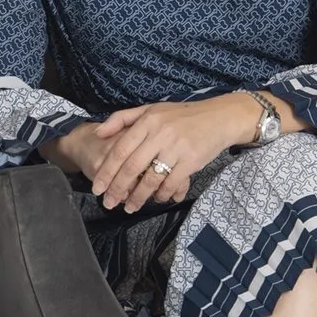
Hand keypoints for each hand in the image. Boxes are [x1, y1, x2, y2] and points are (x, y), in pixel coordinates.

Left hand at [89, 95, 257, 213]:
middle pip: (132, 168)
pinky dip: (161, 194)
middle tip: (108, 203)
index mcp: (147, 121)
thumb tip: (97, 133)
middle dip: (117, 189)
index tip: (97, 188)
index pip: (120, 150)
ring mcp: (176, 148)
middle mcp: (159, 134)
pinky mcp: (191, 161)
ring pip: (150, 179)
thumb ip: (122, 118)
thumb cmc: (182, 115)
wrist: (219, 117)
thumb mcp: (151, 109)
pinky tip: (156, 200)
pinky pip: (170, 183)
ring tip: (130, 207)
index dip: (107, 172)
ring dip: (138, 197)